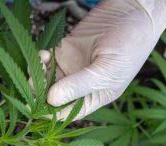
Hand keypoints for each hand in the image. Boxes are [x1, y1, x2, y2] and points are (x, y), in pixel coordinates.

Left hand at [42, 0, 165, 119]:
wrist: (134, 12)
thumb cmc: (130, 45)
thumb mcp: (106, 70)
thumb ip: (79, 85)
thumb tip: (51, 100)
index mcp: (93, 97)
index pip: (66, 113)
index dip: (50, 113)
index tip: (35, 108)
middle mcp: (79, 86)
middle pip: (52, 97)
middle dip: (39, 93)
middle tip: (31, 84)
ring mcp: (70, 68)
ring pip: (45, 79)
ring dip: (37, 76)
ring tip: (37, 66)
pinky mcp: (64, 50)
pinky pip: (46, 61)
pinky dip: (40, 60)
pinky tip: (43, 54)